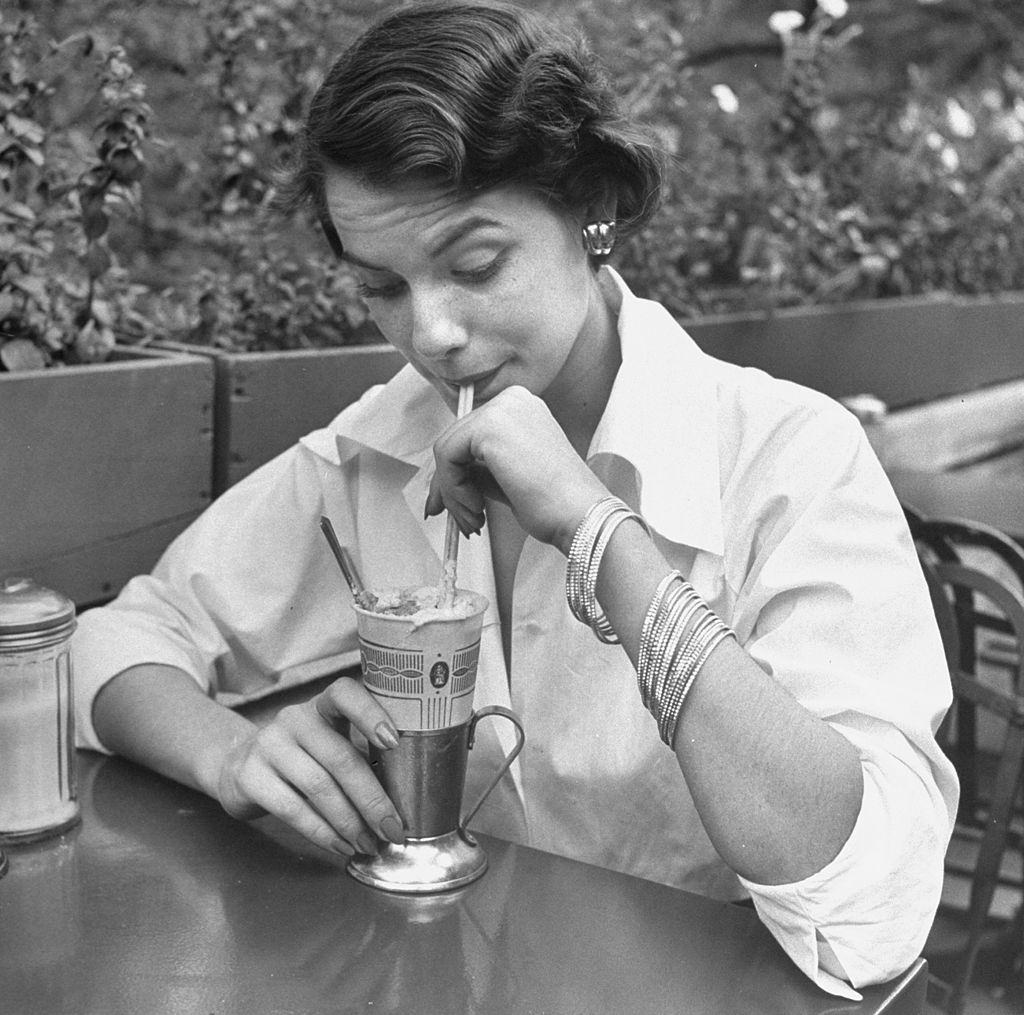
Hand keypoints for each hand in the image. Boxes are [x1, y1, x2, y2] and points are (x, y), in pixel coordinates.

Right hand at [215, 677, 405, 856]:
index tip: (393, 742)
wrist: (239, 768)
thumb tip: (400, 804)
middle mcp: (295, 718)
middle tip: (393, 829)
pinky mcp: (251, 776)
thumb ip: (360, 759)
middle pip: (340, 757)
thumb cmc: (303, 759)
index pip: (344, 693)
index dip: (370, 713)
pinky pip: (292, 808)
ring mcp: (269, 745)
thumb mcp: (329, 745)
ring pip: (319, 786)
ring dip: (350, 822)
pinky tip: (340, 846)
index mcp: (323, 706)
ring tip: (369, 844)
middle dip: (372, 799)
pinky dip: (322, 832)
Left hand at [425, 385, 608, 552]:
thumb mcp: (508, 476)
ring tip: (473, 520)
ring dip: (452, 493)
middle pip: (454, 440)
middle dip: (449, 485)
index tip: (453, 503)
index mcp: (520, 406)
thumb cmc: (555, 503)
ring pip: (446, 450)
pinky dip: (453, 489)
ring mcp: (500, 408)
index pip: (469, 435)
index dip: (454, 472)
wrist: (580, 514)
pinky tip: (476, 507)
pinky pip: (446, 457)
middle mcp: (511, 399)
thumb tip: (440, 483)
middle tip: (459, 518)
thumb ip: (477, 468)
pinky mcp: (488, 427)